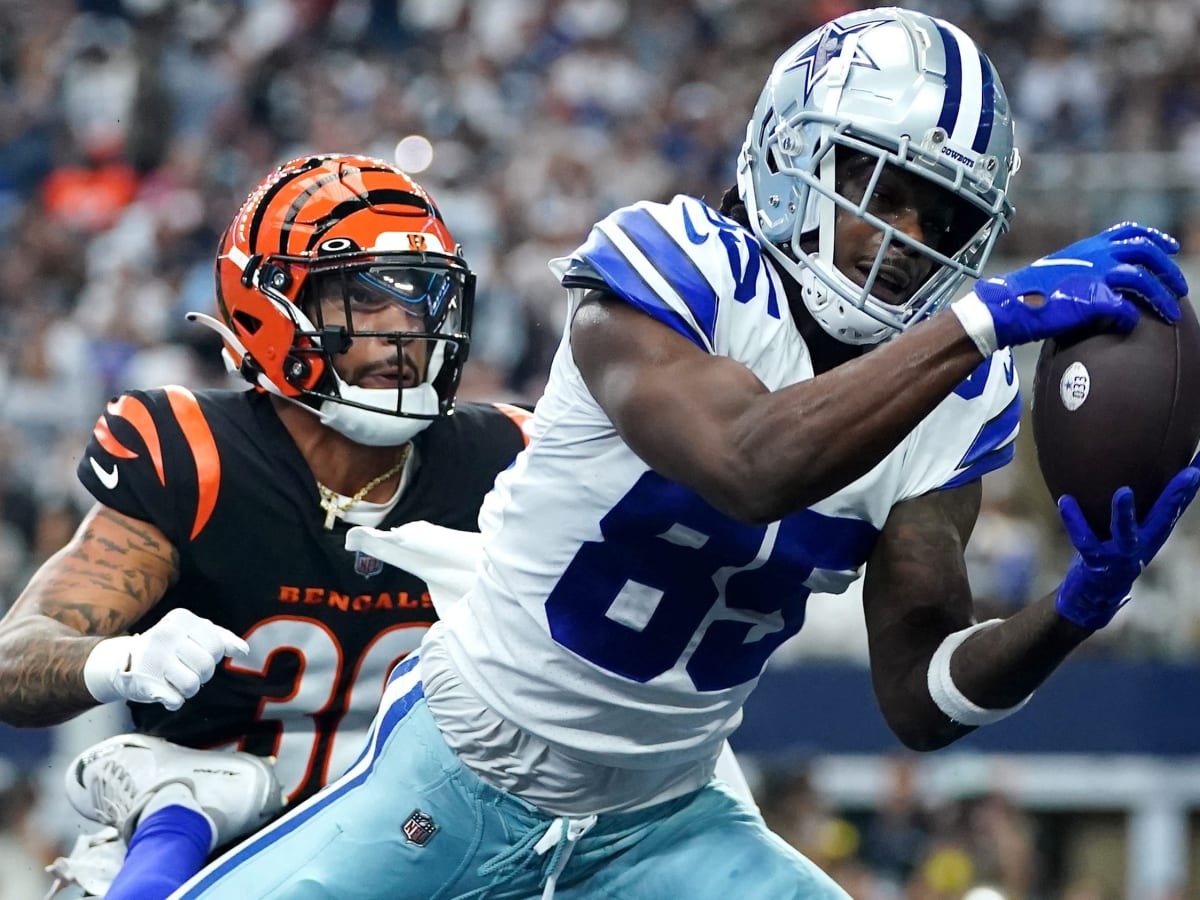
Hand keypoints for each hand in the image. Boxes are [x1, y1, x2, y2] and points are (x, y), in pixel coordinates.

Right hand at [83, 608, 248, 709]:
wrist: (124, 662)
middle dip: (201, 674)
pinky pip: (176, 701)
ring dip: (188, 689)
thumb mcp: (193, 633)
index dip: (211, 656)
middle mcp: (166, 634)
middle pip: (206, 667)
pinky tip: (163, 690)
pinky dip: (174, 701)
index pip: (216, 646)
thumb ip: (222, 638)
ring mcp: (153, 658)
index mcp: (182, 619)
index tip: (196, 654)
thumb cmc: (169, 647)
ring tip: (175, 680)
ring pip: (193, 685)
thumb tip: (244, 650)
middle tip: (185, 670)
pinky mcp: (144, 682)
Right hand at [960, 223, 1186, 351]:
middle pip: (1145, 252)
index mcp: (1085, 247)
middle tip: (1179, 286)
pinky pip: (1126, 309)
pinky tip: (1130, 326)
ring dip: (1161, 298)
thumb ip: (1079, 275)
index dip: (1154, 237)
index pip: (1127, 232)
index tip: (1170, 247)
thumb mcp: (1055, 273)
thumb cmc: (1024, 295)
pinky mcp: (1094, 300)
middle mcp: (1094, 255)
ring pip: (1143, 280)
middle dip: (1167, 269)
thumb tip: (1093, 290)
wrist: (1006, 306)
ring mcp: (1095, 276)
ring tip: (1172, 313)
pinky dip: (1132, 318)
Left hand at [1055, 461, 1199, 629]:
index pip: (1177, 506)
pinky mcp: (1097, 563)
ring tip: (1124, 492)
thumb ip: (1142, 505)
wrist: (1096, 594)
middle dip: (1176, 497)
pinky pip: (1084, 540)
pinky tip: (1065, 499)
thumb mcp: (1137, 529)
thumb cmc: (1118, 551)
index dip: (1189, 488)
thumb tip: (1152, 469)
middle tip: (1190, 474)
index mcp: (1154, 532)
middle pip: (1165, 517)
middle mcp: (1144, 542)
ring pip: (1126, 532)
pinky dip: (1074, 520)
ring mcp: (1121, 555)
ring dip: (1125, 513)